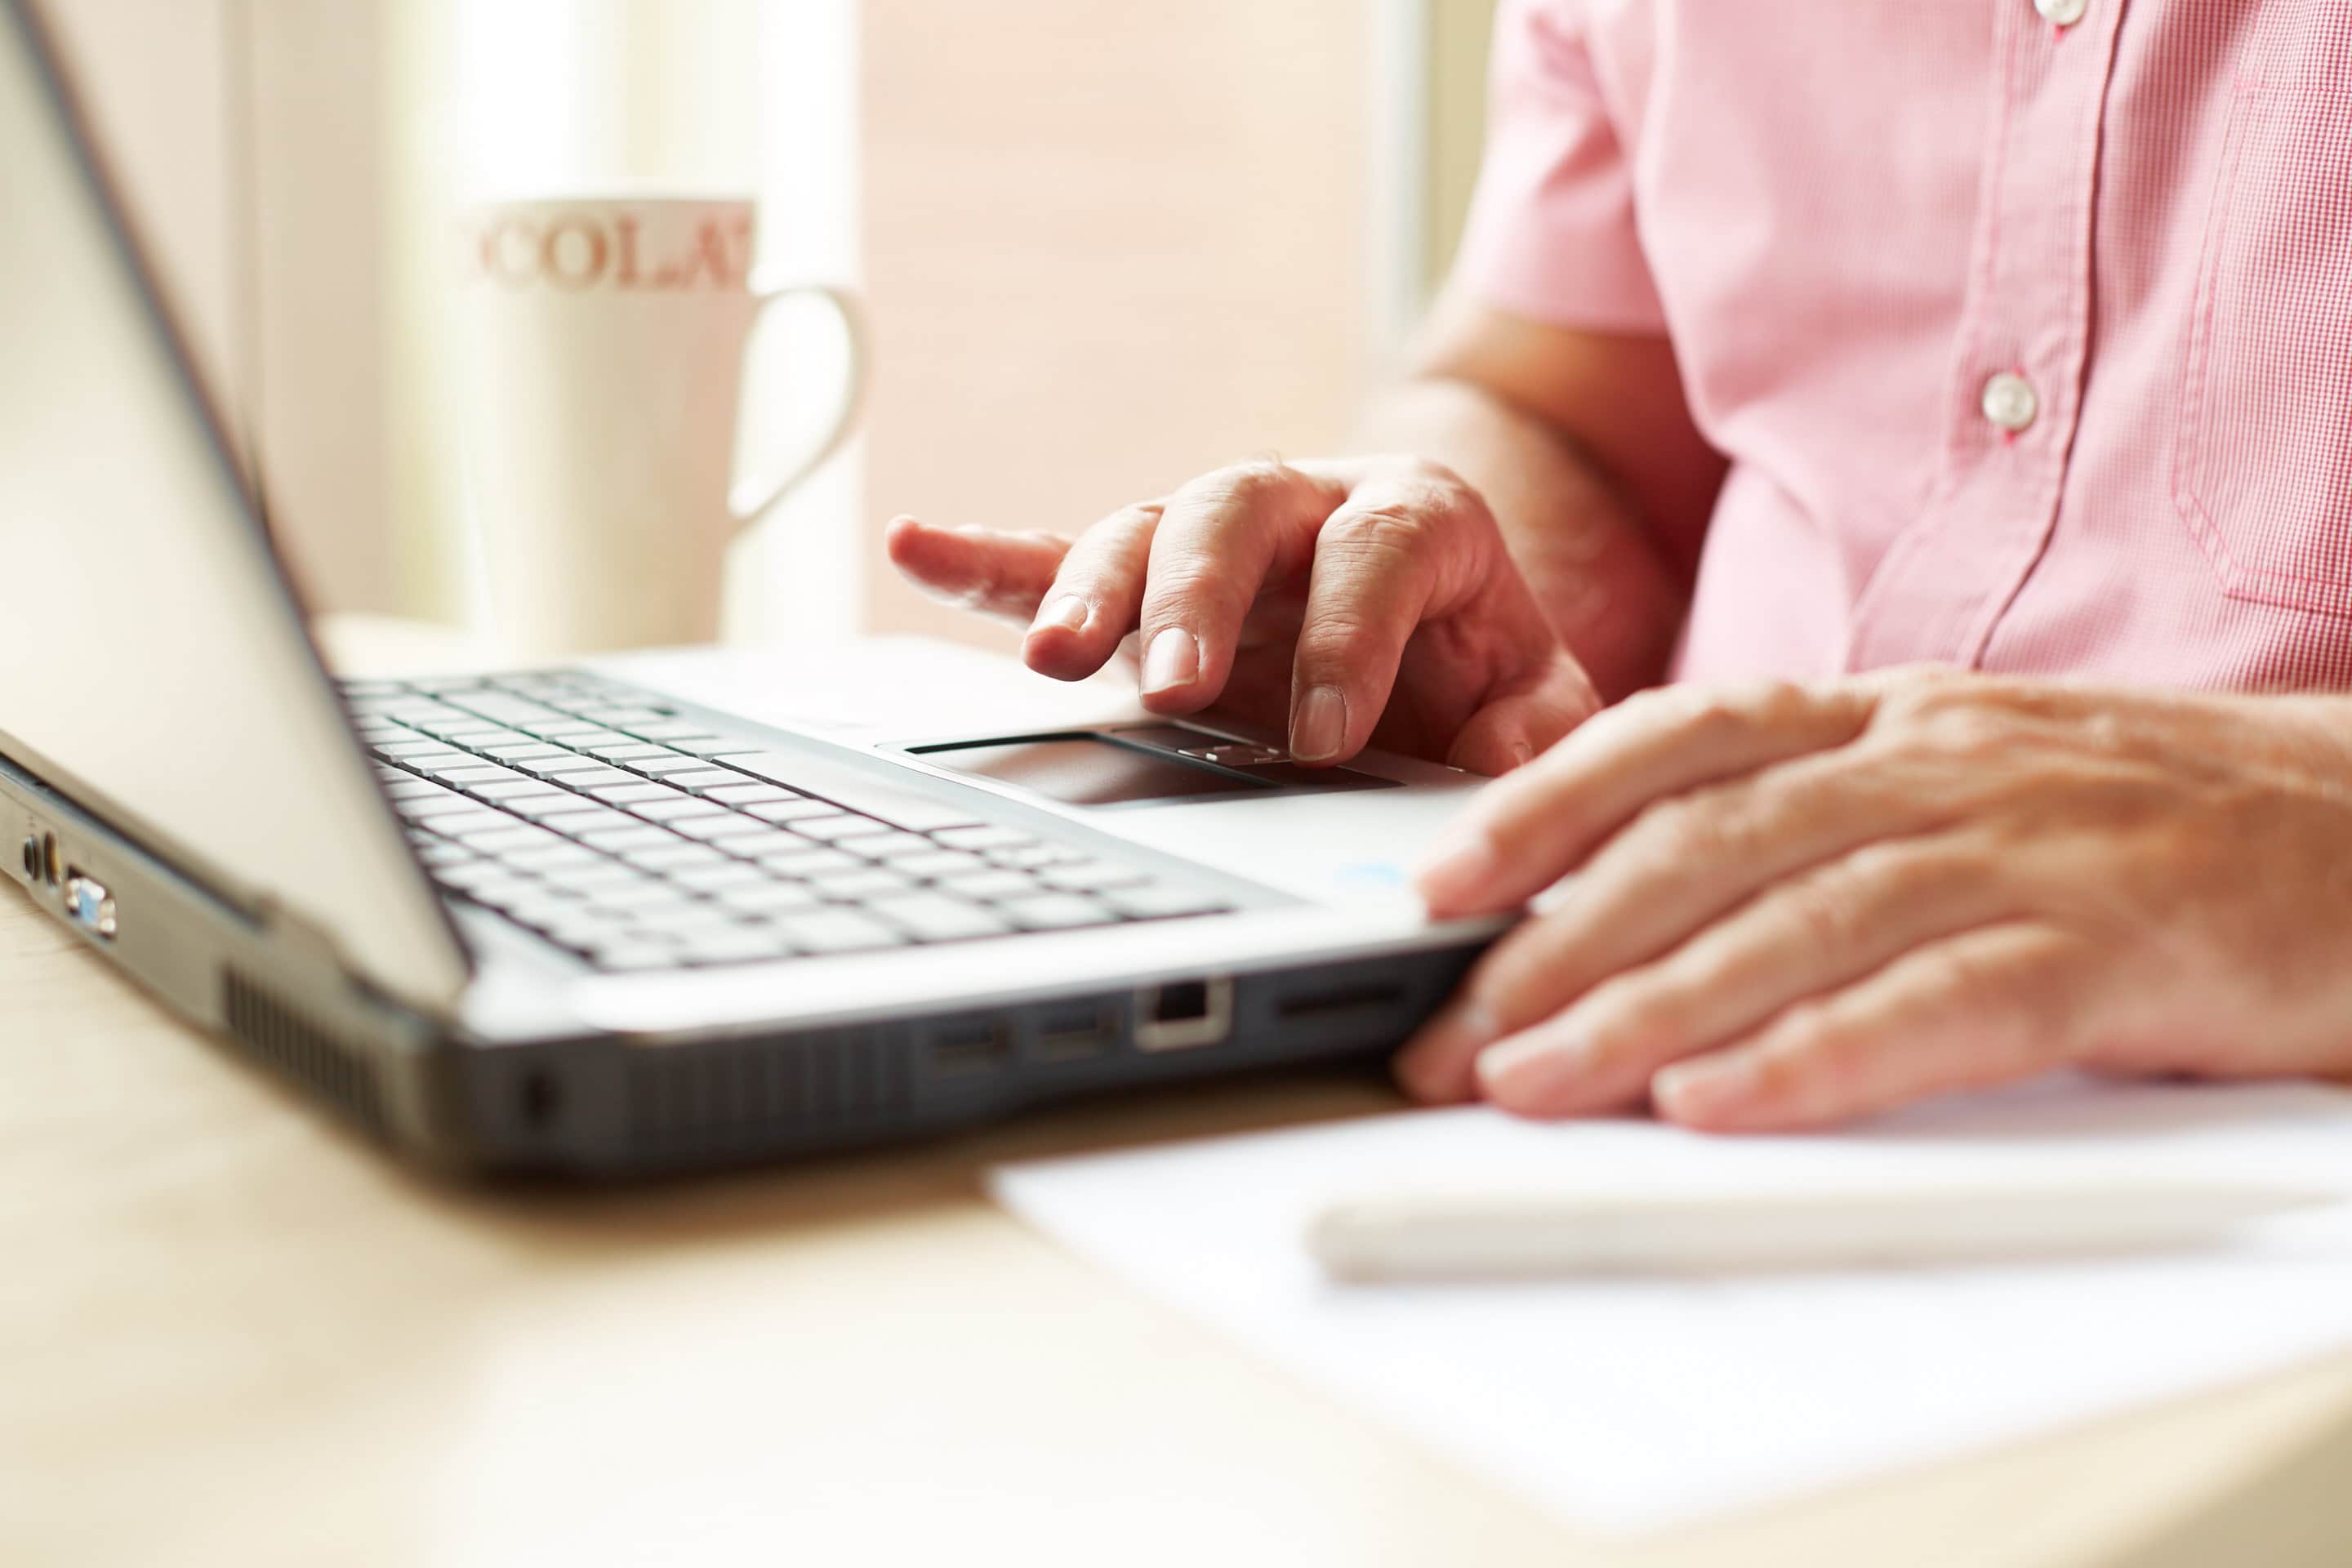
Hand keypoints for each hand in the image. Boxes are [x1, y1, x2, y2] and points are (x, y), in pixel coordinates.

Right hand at [885, 456, 1600, 773]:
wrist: (1450, 639)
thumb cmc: (1486, 672)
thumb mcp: (1537, 704)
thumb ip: (1535, 732)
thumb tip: (1501, 773)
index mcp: (1418, 518)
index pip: (1379, 551)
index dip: (1348, 635)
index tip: (1324, 736)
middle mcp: (1307, 507)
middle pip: (1236, 509)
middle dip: (1194, 593)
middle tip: (1171, 683)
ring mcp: (1218, 542)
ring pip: (1142, 529)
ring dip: (1092, 589)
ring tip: (1055, 657)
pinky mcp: (1150, 583)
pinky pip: (1060, 556)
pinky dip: (991, 560)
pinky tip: (919, 548)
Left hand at [1393, 670, 2351, 1129]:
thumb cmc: (2155, 822)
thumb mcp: (1970, 785)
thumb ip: (1826, 822)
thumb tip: (1648, 900)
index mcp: (1898, 717)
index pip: (1682, 737)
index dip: (1545, 803)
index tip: (1436, 883)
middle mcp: (1943, 763)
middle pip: (1708, 842)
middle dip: (1556, 943)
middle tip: (1448, 1037)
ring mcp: (2031, 847)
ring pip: (1797, 920)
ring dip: (1647, 1007)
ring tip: (1534, 1083)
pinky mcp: (2118, 948)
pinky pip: (1941, 1002)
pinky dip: (1819, 1055)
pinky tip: (1720, 1104)